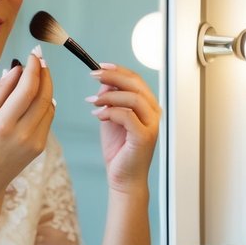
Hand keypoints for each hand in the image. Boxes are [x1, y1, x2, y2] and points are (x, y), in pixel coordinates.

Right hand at [0, 49, 54, 196]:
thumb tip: (17, 69)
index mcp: (3, 123)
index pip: (27, 89)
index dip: (33, 68)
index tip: (33, 55)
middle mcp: (22, 133)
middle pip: (43, 95)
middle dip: (44, 73)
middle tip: (40, 59)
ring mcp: (34, 141)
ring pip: (49, 105)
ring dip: (46, 87)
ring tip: (38, 74)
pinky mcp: (40, 146)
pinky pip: (48, 118)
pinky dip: (45, 103)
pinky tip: (37, 95)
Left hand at [87, 63, 159, 192]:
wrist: (123, 178)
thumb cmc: (119, 150)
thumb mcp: (110, 118)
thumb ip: (110, 99)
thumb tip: (105, 81)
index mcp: (147, 106)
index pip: (136, 80)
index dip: (118, 70)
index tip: (100, 66)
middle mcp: (153, 113)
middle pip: (136, 84)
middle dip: (113, 76)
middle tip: (94, 76)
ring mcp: (151, 125)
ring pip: (133, 98)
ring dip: (109, 95)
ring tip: (93, 101)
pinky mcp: (144, 137)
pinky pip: (128, 115)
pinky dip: (111, 112)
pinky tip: (99, 115)